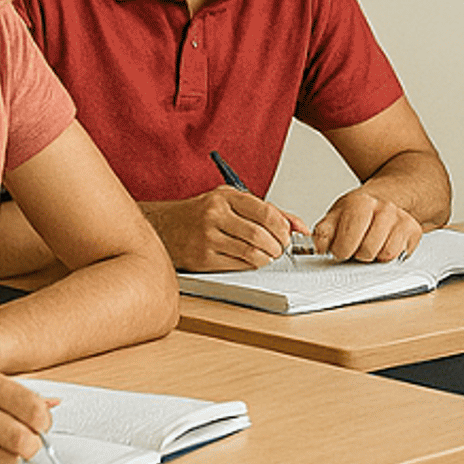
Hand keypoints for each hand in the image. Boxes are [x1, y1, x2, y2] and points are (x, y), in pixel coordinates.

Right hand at [145, 188, 293, 270]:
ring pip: (251, 253)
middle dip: (278, 246)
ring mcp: (207, 238)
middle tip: (281, 248)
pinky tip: (252, 260)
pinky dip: (252, 265)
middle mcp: (215, 216)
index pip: (265, 212)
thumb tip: (299, 226)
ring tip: (269, 255)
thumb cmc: (201, 213)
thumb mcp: (232, 200)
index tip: (288, 234)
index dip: (283, 227)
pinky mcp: (202, 258)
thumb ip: (267, 210)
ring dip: (267, 258)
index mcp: (225, 197)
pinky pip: (237, 265)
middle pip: (260, 235)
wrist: (165, 226)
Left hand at [312, 188, 423, 262]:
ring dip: (374, 256)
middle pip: (366, 250)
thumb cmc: (356, 214)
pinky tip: (383, 245)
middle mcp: (384, 207)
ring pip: (384, 254)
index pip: (346, 241)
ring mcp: (400, 217)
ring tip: (370, 245)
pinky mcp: (413, 229)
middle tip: (356, 247)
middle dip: (357, 254)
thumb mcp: (334, 218)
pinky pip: (398, 255)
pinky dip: (388, 256)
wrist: (383, 201)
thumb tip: (319, 247)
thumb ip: (323, 234)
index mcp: (360, 202)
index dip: (340, 250)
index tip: (339, 248)